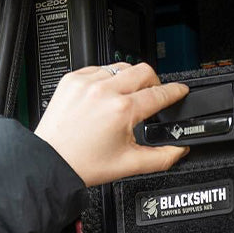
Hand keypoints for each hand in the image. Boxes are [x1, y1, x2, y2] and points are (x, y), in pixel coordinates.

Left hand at [34, 63, 189, 185]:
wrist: (52, 162)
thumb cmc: (84, 164)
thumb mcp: (130, 165)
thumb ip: (162, 157)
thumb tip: (180, 149)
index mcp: (122, 110)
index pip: (158, 94)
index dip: (174, 92)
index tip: (180, 90)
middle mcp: (104, 90)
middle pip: (143, 70)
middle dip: (154, 81)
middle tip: (153, 94)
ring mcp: (87, 82)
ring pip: (120, 67)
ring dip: (129, 80)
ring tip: (126, 98)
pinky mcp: (72, 79)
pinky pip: (98, 69)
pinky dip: (107, 80)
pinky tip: (104, 97)